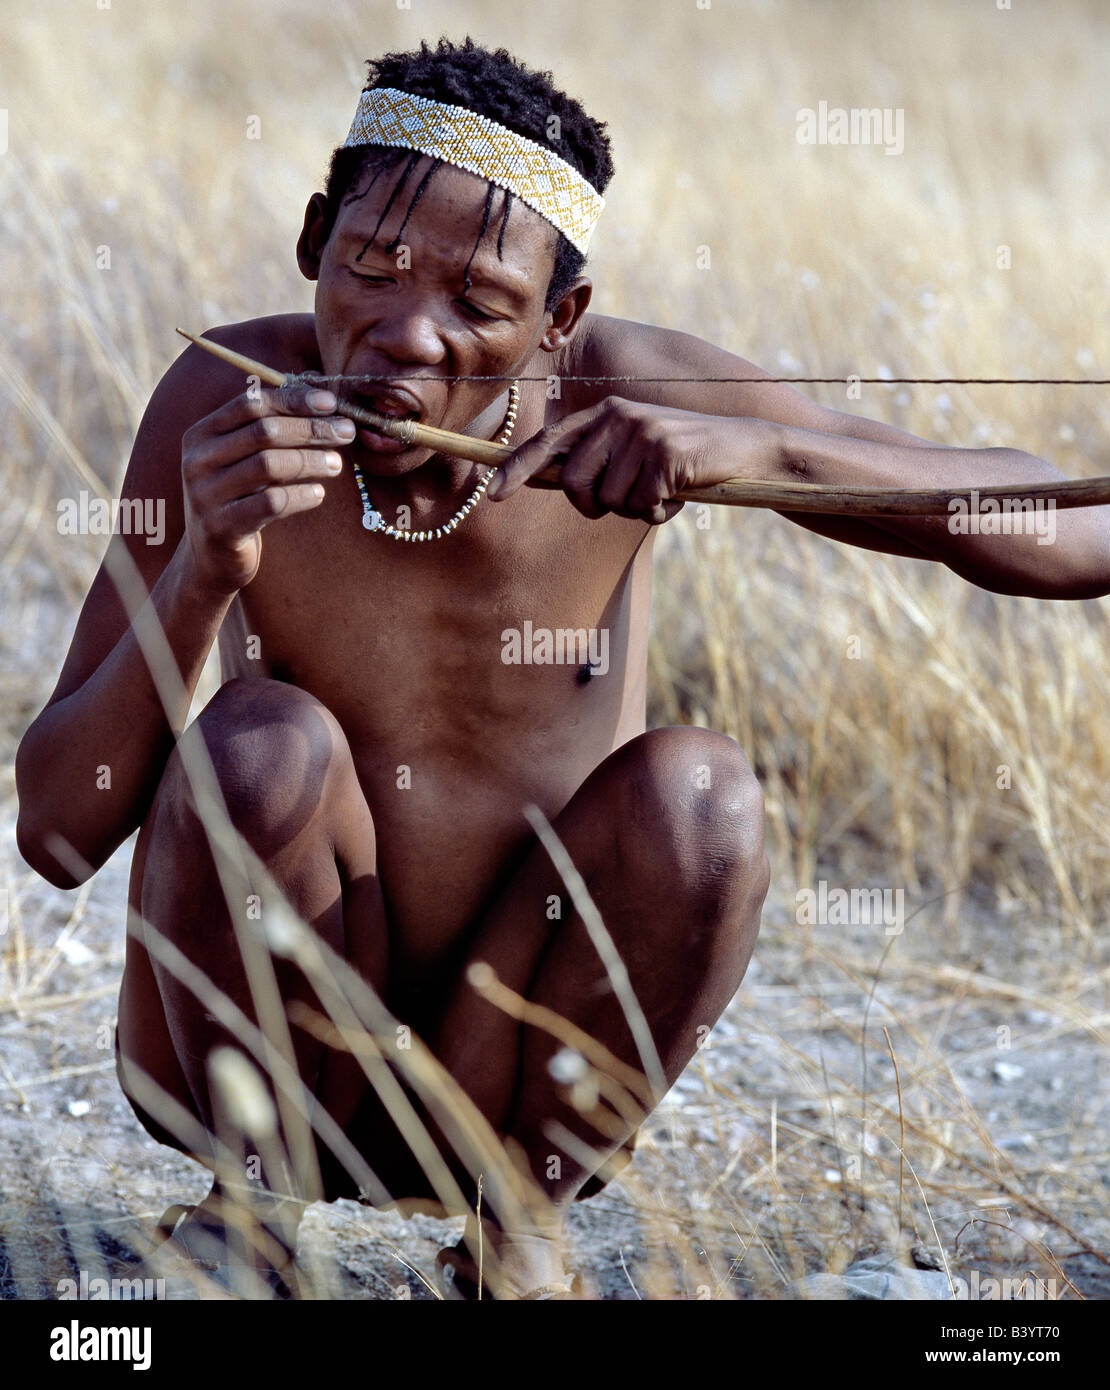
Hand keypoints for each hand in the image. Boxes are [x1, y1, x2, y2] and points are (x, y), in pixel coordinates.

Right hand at [180, 383, 354, 593]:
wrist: (211, 557)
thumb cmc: (240, 499)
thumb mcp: (248, 462)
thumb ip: (275, 431)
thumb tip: (324, 394)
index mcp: (202, 434)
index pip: (251, 404)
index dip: (293, 399)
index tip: (332, 402)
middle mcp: (197, 460)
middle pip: (263, 432)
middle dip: (311, 429)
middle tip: (347, 432)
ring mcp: (205, 494)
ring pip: (269, 465)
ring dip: (311, 461)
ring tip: (338, 465)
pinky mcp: (221, 527)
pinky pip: (270, 504)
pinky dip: (301, 496)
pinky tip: (319, 494)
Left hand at [487, 395, 778, 524]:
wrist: (743, 449)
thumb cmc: (683, 460)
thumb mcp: (635, 452)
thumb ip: (597, 461)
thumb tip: (553, 482)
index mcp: (603, 413)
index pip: (548, 443)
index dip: (517, 469)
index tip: (492, 494)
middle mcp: (616, 416)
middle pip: (576, 485)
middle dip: (596, 507)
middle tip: (630, 503)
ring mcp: (640, 432)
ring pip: (610, 501)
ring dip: (636, 510)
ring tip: (662, 492)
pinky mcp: (664, 452)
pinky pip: (642, 505)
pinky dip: (659, 512)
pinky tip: (678, 495)